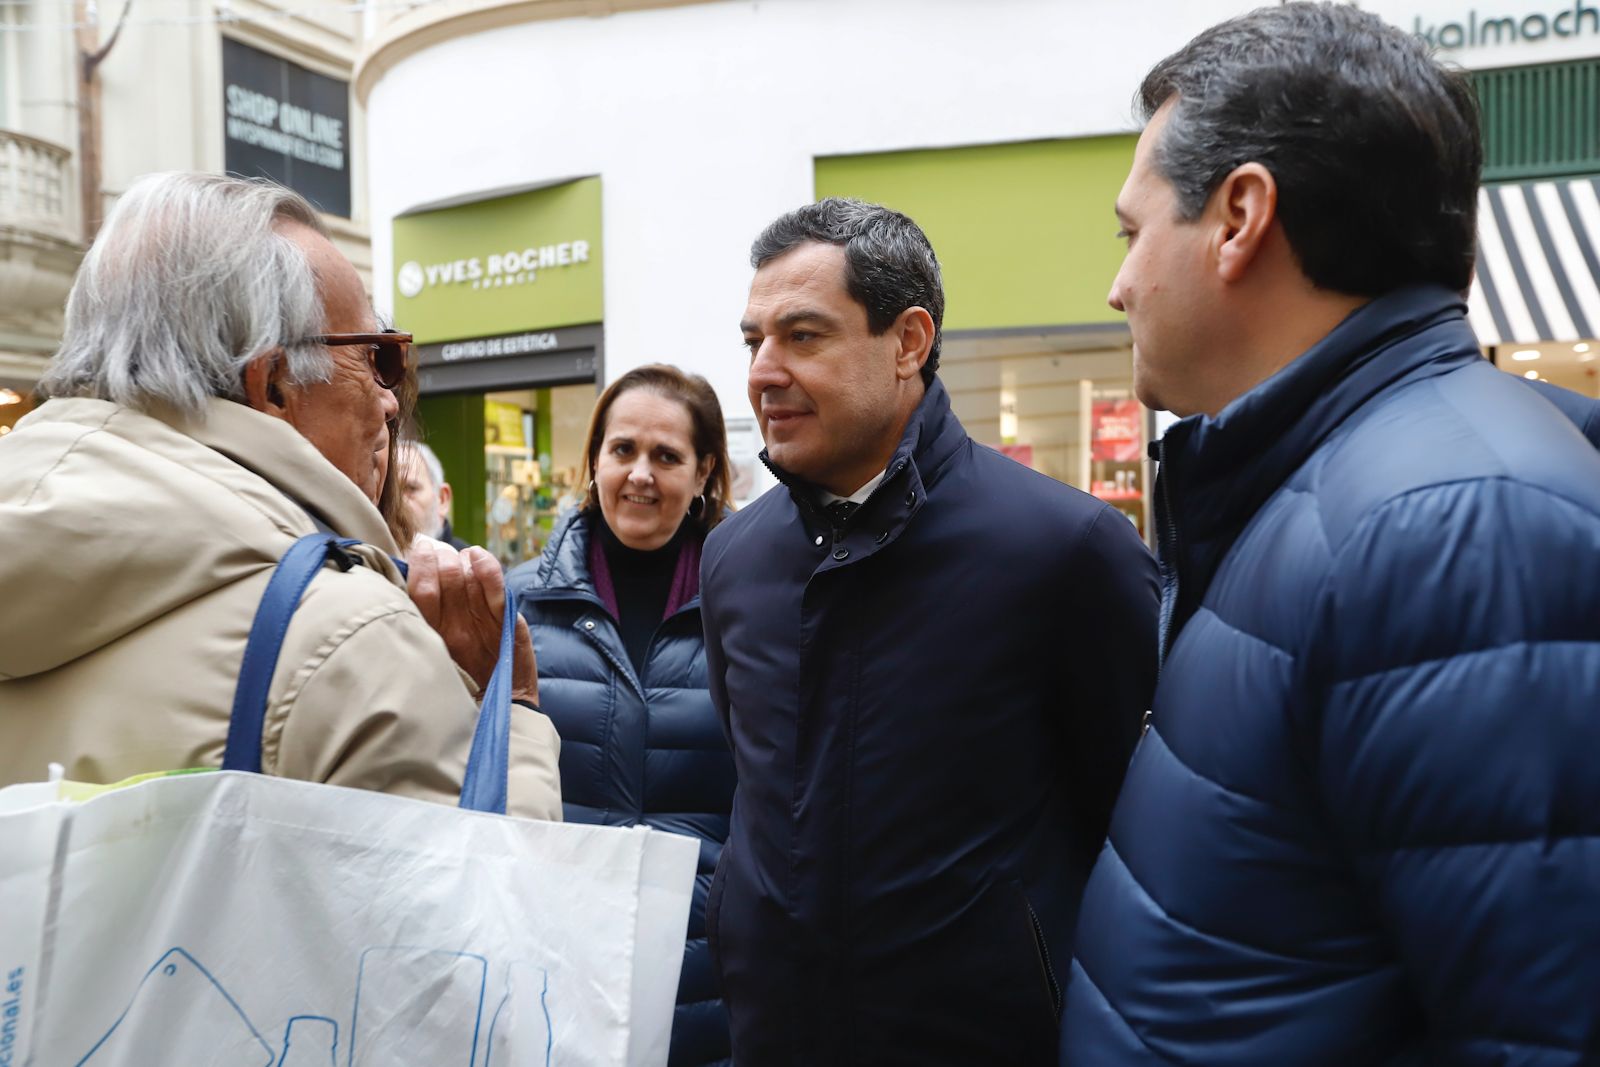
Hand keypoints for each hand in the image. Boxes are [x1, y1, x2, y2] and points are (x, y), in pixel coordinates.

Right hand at [407, 537, 539, 706]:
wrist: (505, 701)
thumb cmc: (464, 673)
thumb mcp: (436, 650)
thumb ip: (425, 618)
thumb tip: (413, 575)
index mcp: (432, 636)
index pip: (418, 590)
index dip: (419, 562)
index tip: (420, 547)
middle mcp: (454, 629)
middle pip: (443, 578)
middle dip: (440, 555)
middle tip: (439, 550)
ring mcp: (481, 624)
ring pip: (466, 577)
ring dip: (460, 558)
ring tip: (456, 556)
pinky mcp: (505, 621)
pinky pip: (494, 585)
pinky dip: (485, 563)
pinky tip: (477, 555)